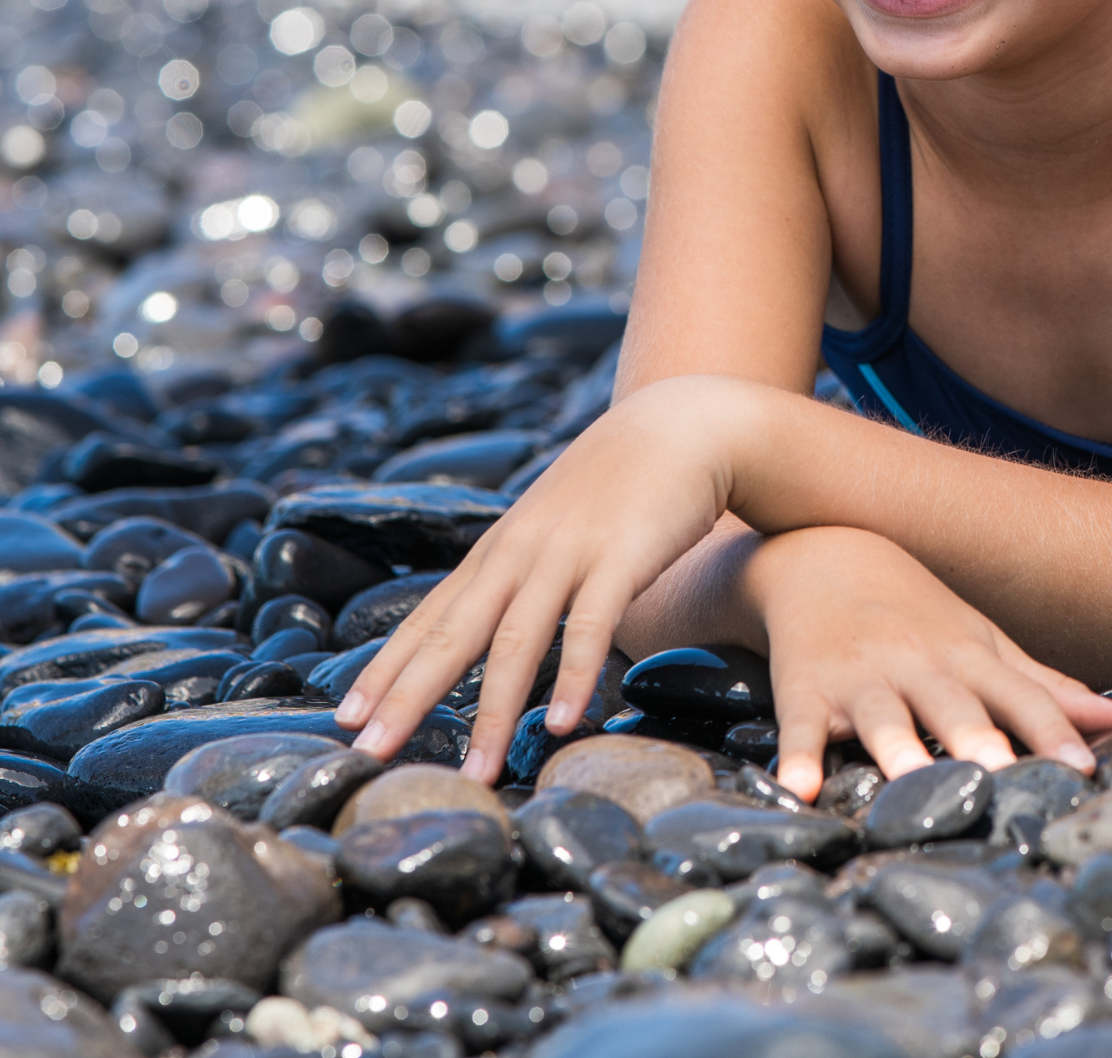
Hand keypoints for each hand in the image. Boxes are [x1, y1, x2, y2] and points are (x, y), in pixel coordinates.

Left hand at [335, 378, 732, 782]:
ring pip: (517, 641)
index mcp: (499, 549)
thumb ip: (519, 568)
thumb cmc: (619, 483)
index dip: (386, 669)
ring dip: (494, 712)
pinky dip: (573, 675)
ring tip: (477, 773)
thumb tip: (488, 624)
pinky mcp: (621, 556)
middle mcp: (519, 552)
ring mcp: (568, 552)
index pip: (428, 617)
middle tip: (367, 753)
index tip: (344, 719)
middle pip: (453, 633)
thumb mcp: (552, 521)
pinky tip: (562, 724)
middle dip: (406, 696)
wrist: (680, 424)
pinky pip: (591, 624)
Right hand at [748, 526, 1111, 801]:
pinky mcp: (805, 688)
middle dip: (977, 738)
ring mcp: (860, 677)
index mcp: (970, 659)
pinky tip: (797, 789)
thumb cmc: (918, 616)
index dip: (1052, 729)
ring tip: (908, 781)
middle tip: (1001, 773)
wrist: (821, 553)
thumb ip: (1049, 690)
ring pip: (882, 715)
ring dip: (895, 747)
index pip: (1020, 696)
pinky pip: (801, 725)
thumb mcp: (984, 644)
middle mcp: (920, 665)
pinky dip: (797, 756)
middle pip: (953, 704)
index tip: (1084, 767)